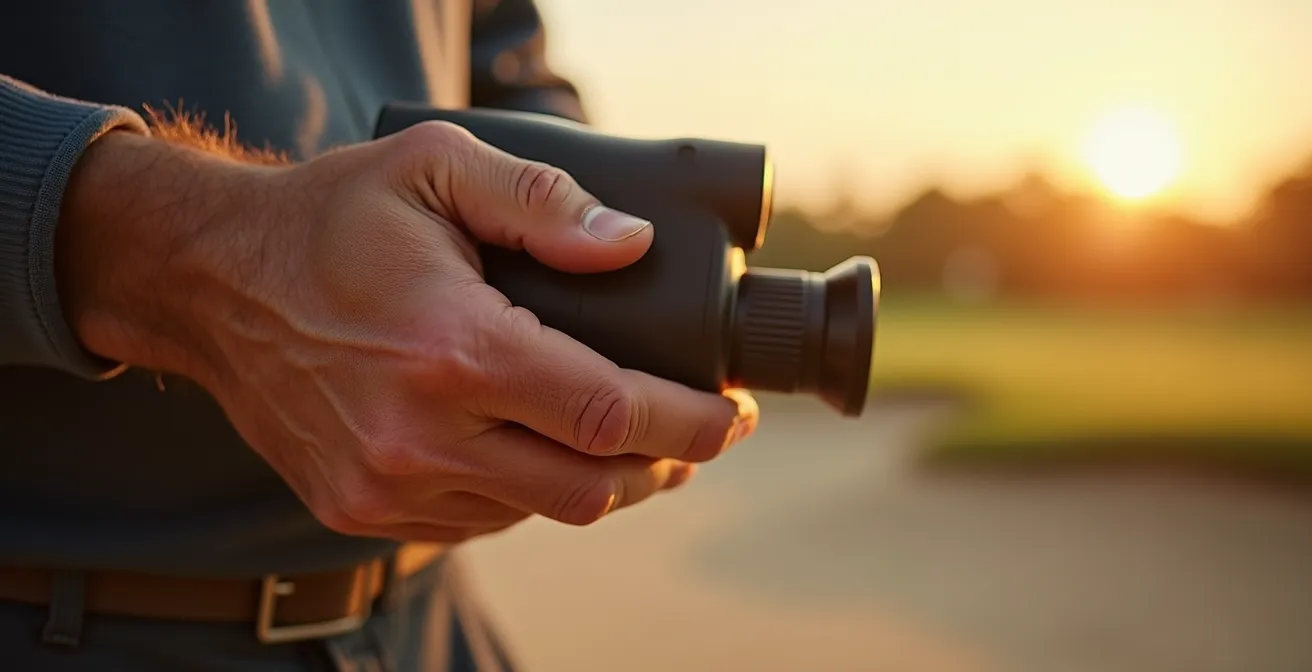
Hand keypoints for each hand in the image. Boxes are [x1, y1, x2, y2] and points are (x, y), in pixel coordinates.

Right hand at [57, 122, 758, 542]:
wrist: (213, 283)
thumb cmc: (328, 219)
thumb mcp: (435, 168)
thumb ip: (541, 203)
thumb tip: (630, 246)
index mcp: (452, 353)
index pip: (608, 414)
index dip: (691, 422)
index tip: (732, 412)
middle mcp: (419, 437)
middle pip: (590, 486)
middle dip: (663, 463)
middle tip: (696, 429)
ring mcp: (387, 486)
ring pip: (539, 511)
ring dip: (596, 478)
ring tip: (625, 436)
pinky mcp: (362, 511)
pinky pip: (481, 522)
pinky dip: (527, 492)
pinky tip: (539, 449)